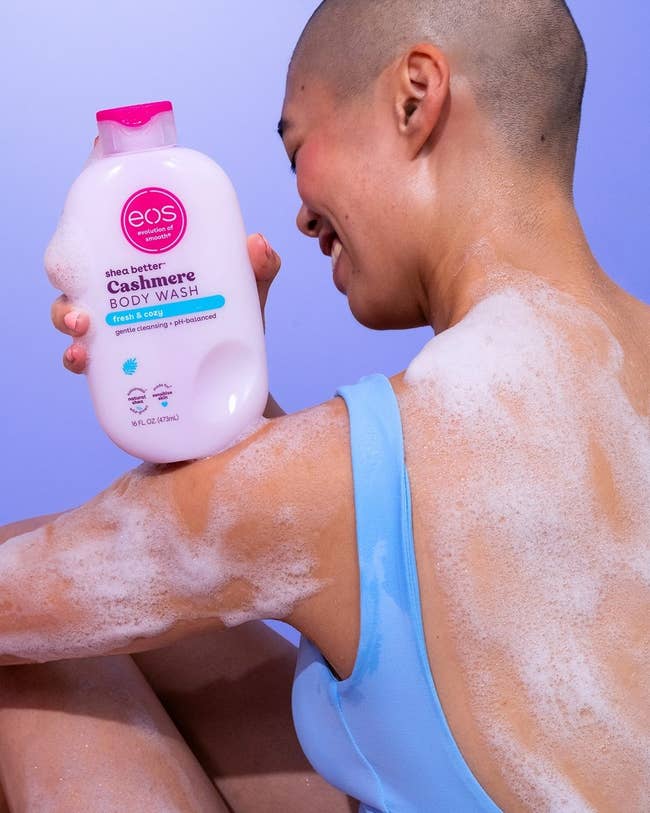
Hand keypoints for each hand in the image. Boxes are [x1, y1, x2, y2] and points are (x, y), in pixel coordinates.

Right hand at [50, 233, 281, 373]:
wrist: (233, 392)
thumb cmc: (235, 332)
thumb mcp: (248, 297)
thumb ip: (258, 271)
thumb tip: (257, 244)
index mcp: (150, 266)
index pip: (112, 236)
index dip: (89, 221)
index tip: (83, 214)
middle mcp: (127, 294)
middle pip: (81, 272)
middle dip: (68, 269)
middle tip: (77, 278)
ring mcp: (117, 331)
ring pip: (73, 313)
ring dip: (64, 314)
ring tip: (81, 324)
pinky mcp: (115, 368)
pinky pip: (84, 360)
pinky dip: (75, 357)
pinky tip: (81, 358)